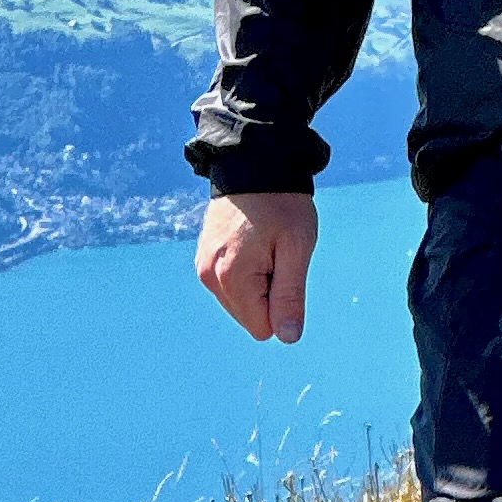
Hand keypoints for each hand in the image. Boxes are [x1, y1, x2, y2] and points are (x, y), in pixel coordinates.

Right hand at [197, 189, 317, 342]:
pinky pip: (231, 285)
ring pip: (241, 302)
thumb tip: (288, 337)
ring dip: (259, 282)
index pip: (263, 328)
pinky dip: (246, 271)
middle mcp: (210, 277)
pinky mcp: (204, 258)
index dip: (282, 304)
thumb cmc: (282, 204)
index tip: (284, 267)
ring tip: (264, 244)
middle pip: (250, 317)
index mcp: (232, 278)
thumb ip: (290, 295)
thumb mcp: (296, 248)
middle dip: (269, 294)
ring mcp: (204, 267)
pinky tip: (252, 242)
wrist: (254, 163)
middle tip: (276, 254)